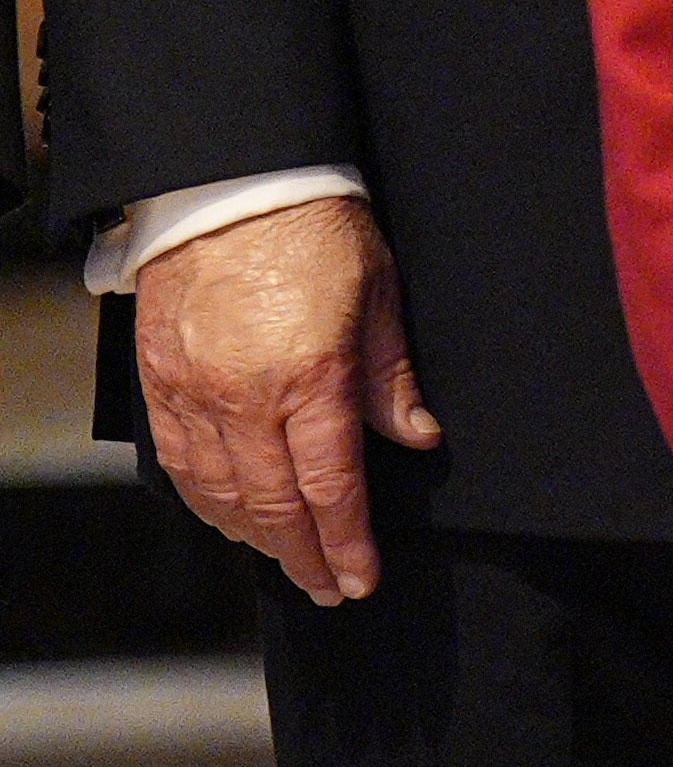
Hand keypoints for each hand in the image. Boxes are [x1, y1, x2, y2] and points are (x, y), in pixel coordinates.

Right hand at [135, 195, 439, 605]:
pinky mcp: (160, 383)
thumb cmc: (314, 223)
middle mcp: (247, 398)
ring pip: (222, 497)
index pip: (332, 487)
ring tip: (288, 559)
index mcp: (311, 375)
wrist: (230, 178)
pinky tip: (229, 517)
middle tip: (328, 587)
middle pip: (276, 507)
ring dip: (256, 539)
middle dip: (306, 557)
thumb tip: (419, 438)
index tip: (362, 578)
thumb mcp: (379, 288)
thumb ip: (392, 375)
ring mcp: (196, 394)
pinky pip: (179, 466)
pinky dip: (206, 503)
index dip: (348, 542)